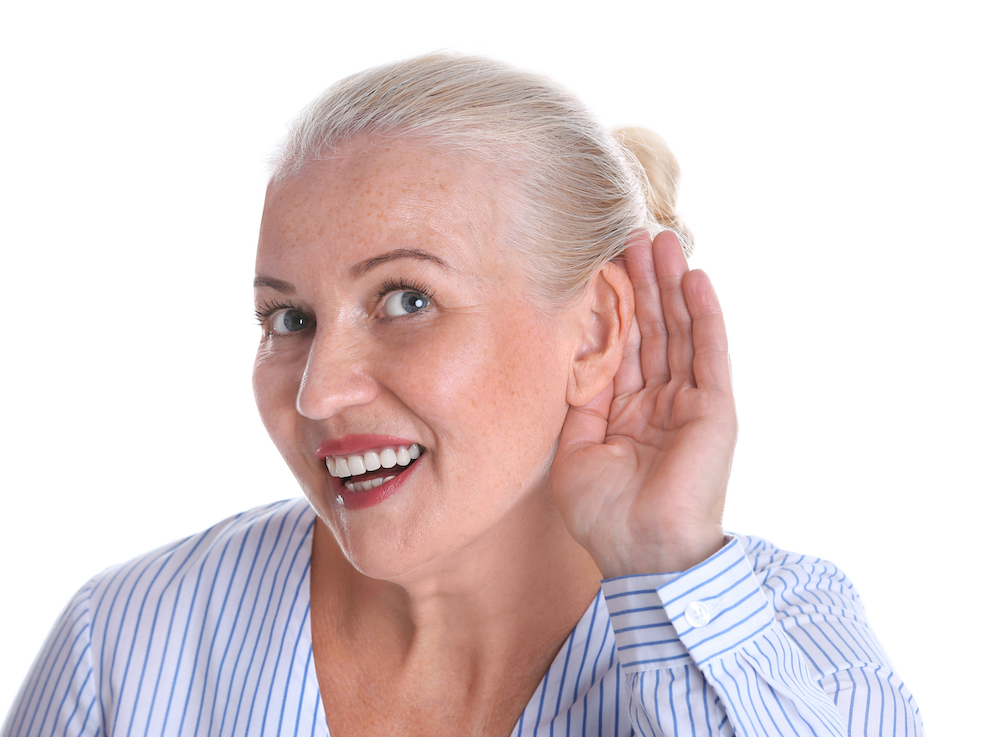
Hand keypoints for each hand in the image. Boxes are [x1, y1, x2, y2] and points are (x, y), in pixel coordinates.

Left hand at [551, 230, 735, 576]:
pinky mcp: (716, 408)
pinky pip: (710, 352)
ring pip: (680, 330)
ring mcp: (690, 402)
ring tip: (660, 239)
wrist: (641, 553)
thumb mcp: (576, 448)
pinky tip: (695, 277)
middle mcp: (661, 400)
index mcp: (628, 411)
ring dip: (670, 285)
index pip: (621, 345)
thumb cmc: (605, 514)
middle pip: (652, 328)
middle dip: (642, 282)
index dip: (612, 306)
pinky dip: (705, 314)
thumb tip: (570, 355)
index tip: (598, 263)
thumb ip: (578, 400)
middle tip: (631, 233)